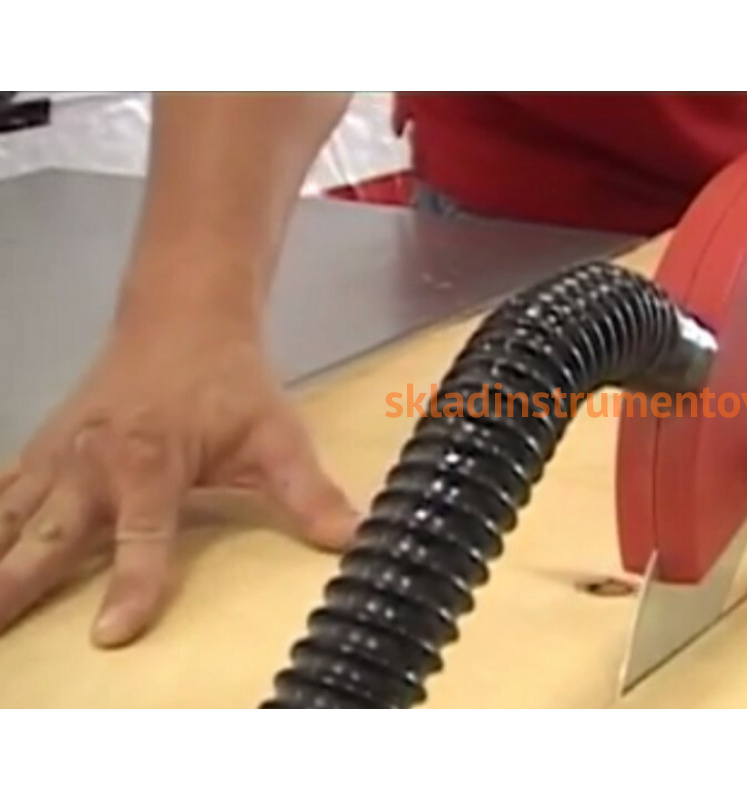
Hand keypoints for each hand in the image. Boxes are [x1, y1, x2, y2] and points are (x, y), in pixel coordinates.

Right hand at [0, 324, 358, 646]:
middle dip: (15, 585)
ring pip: (11, 518)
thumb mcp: (279, 436)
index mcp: (152, 464)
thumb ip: (309, 493)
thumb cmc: (231, 382)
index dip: (132, 585)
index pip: (143, 537)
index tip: (111, 635)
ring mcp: (59, 457)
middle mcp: (93, 464)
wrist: (183, 316)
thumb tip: (353, 540)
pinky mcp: (43, 450)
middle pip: (51, 538)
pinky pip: (2, 491)